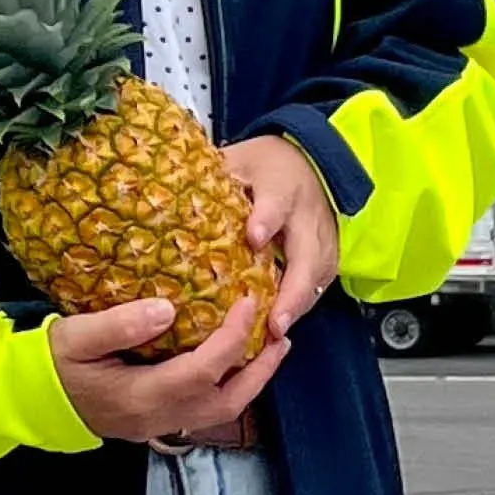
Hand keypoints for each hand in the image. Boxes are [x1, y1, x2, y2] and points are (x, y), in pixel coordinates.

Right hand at [52, 297, 289, 444]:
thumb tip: (167, 307)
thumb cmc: (52, 364)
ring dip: (253, 380)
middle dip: (261, 367)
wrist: (33, 399)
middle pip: (229, 399)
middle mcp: (161, 415)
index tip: (246, 300)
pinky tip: (234, 364)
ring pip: (225, 409)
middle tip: (281, 334)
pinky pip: (210, 409)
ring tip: (269, 348)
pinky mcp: (159, 420)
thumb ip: (119, 324)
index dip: (232, 336)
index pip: (204, 369)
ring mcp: (162, 423)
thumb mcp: (74, 337)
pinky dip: (232, 386)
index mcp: (142, 395)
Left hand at [226, 135, 340, 338]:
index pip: (275, 203)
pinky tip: (279, 326)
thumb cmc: (264, 165)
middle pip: (306, 255)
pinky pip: (317, 285)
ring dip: (297, 306)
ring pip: (315, 277)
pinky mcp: (327, 256)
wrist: (308, 163)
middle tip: (274, 322)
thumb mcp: (237, 160)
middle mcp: (306, 217)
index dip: (265, 221)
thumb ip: (212, 177)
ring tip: (273, 334)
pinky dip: (301, 305)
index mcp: (281, 186)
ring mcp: (322, 239)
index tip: (254, 238)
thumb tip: (167, 193)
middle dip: (292, 291)